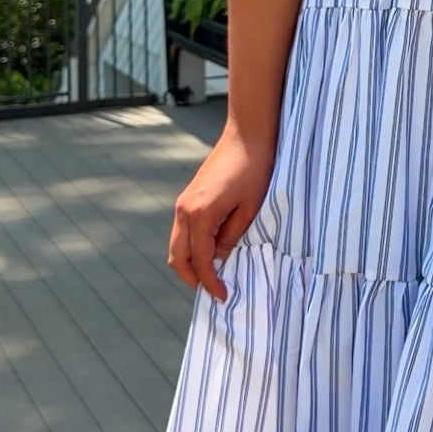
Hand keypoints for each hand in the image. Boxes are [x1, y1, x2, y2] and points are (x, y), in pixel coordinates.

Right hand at [168, 122, 275, 302]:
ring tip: (212, 276)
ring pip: (177, 245)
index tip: (224, 296)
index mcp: (200, 215)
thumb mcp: (251, 209)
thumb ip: (232, 237)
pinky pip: (182, 231)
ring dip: (190, 264)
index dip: (210, 282)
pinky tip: (210, 252)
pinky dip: (191, 248)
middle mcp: (185, 210)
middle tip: (214, 291)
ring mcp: (184, 203)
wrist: (247, 134)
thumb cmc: (255, 169)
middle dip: (193, 279)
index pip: (200, 261)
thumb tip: (220, 260)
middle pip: (178, 257)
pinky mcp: (188, 197)